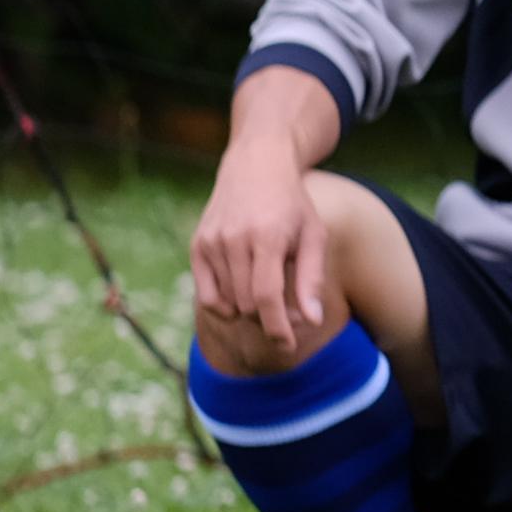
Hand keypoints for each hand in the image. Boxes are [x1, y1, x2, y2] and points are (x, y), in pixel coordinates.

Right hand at [188, 143, 330, 353]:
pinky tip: (242, 293)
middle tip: (286, 309)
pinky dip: (225, 305)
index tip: (288, 345)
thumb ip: (311, 279)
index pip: (266, 297)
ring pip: (228, 302)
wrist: (256, 165)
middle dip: (268, 317)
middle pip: (247, 304)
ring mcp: (211, 242)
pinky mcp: (197, 245)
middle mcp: (233, 239)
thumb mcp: (313, 235)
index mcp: (266, 236)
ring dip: (249, 309)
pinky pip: (207, 295)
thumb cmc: (292, 205)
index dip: (277, 327)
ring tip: (268, 287)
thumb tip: (312, 321)